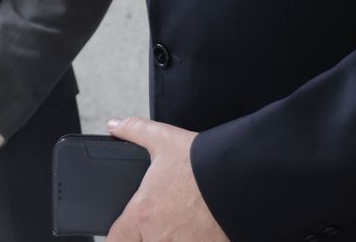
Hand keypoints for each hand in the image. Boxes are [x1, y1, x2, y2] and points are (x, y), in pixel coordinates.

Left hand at [105, 116, 225, 241]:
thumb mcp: (164, 139)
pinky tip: (201, 230)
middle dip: (151, 235)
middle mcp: (158, 236)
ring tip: (186, 224)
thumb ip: (135, 131)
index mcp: (143, 212)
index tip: (132, 229)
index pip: (117, 238)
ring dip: (172, 238)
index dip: (122, 234)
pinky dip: (195, 239)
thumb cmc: (202, 163)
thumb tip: (115, 125)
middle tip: (166, 222)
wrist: (240, 177)